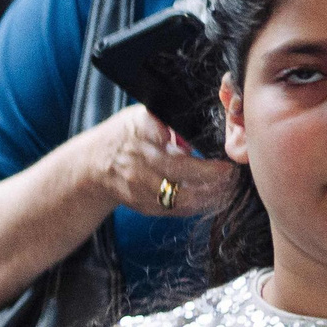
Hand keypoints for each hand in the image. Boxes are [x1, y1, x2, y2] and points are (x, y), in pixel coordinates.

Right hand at [91, 107, 236, 219]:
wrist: (93, 164)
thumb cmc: (125, 135)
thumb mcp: (144, 117)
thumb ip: (173, 123)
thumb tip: (207, 130)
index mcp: (141, 135)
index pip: (177, 151)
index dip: (205, 163)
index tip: (227, 164)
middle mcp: (137, 162)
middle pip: (181, 176)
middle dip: (213, 178)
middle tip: (232, 175)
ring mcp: (138, 187)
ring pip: (180, 198)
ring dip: (209, 196)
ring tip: (227, 189)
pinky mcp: (142, 205)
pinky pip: (175, 210)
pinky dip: (196, 207)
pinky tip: (211, 199)